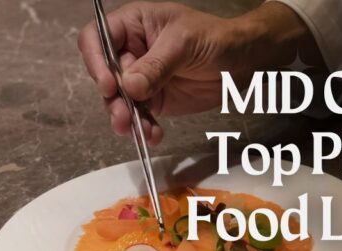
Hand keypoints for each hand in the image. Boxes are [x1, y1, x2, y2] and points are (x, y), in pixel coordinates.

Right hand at [78, 1, 312, 144]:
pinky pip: (142, 116)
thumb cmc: (216, 38)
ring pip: (120, 100)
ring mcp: (143, 78)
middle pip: (106, 75)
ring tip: (136, 130)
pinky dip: (145, 127)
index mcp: (133, 25)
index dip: (96, 61)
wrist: (245, 61)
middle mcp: (132, 51)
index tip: (110, 84)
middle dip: (113, 98)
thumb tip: (129, 86)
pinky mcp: (157, 100)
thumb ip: (156, 64)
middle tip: (123, 115)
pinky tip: (153, 135)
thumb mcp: (184, 43)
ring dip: (125, 117)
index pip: (97, 39)